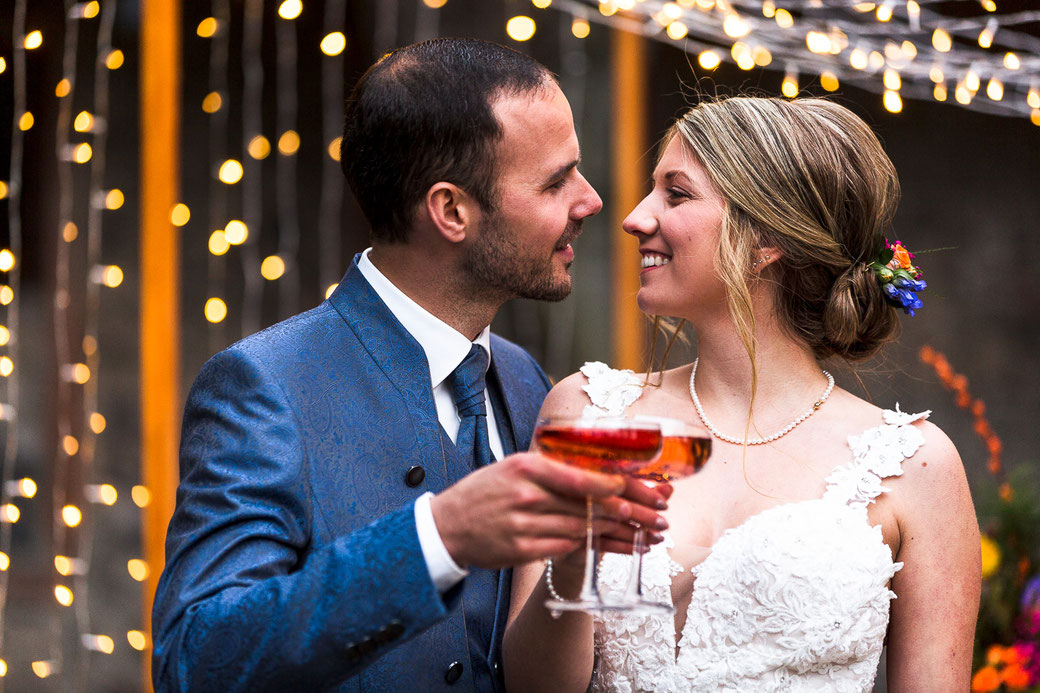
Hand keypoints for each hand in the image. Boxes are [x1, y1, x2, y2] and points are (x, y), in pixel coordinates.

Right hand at [430, 453, 669, 569]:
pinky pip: (567, 549)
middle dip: (632, 512)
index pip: (582, 476)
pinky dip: (596, 549)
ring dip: (621, 534)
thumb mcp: (515, 466)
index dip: (619, 484)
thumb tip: (597, 468)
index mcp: (528, 467)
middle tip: (661, 516)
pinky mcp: (523, 551)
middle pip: (590, 506)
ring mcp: (524, 525)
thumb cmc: (485, 492)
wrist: (446, 526)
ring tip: (650, 536)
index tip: (646, 488)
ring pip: (584, 530)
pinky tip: (618, 548)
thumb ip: (553, 467)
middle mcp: (527, 495)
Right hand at [552, 477, 673, 579]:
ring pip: (609, 526)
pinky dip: (623, 548)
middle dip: (643, 516)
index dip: (643, 493)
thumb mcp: (619, 496)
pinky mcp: (568, 539)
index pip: (618, 481)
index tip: (663, 503)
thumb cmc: (594, 507)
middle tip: (664, 524)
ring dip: (636, 534)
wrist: (560, 532)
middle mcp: (576, 491)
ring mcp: (570, 516)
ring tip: (657, 539)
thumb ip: (642, 492)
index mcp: (588, 472)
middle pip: (615, 504)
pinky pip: (599, 544)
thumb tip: (669, 488)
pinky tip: (643, 550)